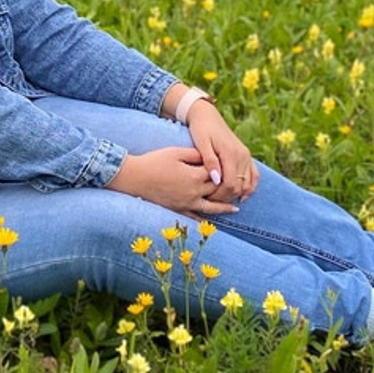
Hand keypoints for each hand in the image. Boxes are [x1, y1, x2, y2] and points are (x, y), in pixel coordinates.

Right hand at [107, 146, 236, 215]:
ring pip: (211, 207)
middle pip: (216, 190)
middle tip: (239, 185)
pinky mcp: (178, 209)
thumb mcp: (175, 152)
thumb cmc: (154, 161)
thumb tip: (209, 156)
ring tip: (235, 209)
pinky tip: (213, 219)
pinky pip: (195, 216)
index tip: (226, 162)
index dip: (220, 167)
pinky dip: (206, 218)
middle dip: (227, 187)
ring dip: (224, 208)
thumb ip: (195, 154)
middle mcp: (193, 192)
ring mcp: (186, 203)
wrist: (134, 177)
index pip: (215, 172)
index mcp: (194, 176)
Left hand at [185, 102, 259, 202]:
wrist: (207, 115)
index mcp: (231, 153)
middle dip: (226, 196)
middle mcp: (242, 155)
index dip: (220, 194)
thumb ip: (209, 161)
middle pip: (239, 185)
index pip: (231, 183)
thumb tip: (216, 180)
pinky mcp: (246, 156)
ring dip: (236, 194)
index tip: (207, 198)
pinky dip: (250, 187)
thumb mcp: (201, 143)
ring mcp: (246, 155)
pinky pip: (254, 175)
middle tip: (211, 200)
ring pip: (248, 183)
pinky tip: (241, 197)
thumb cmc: (201, 129)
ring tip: (221, 199)